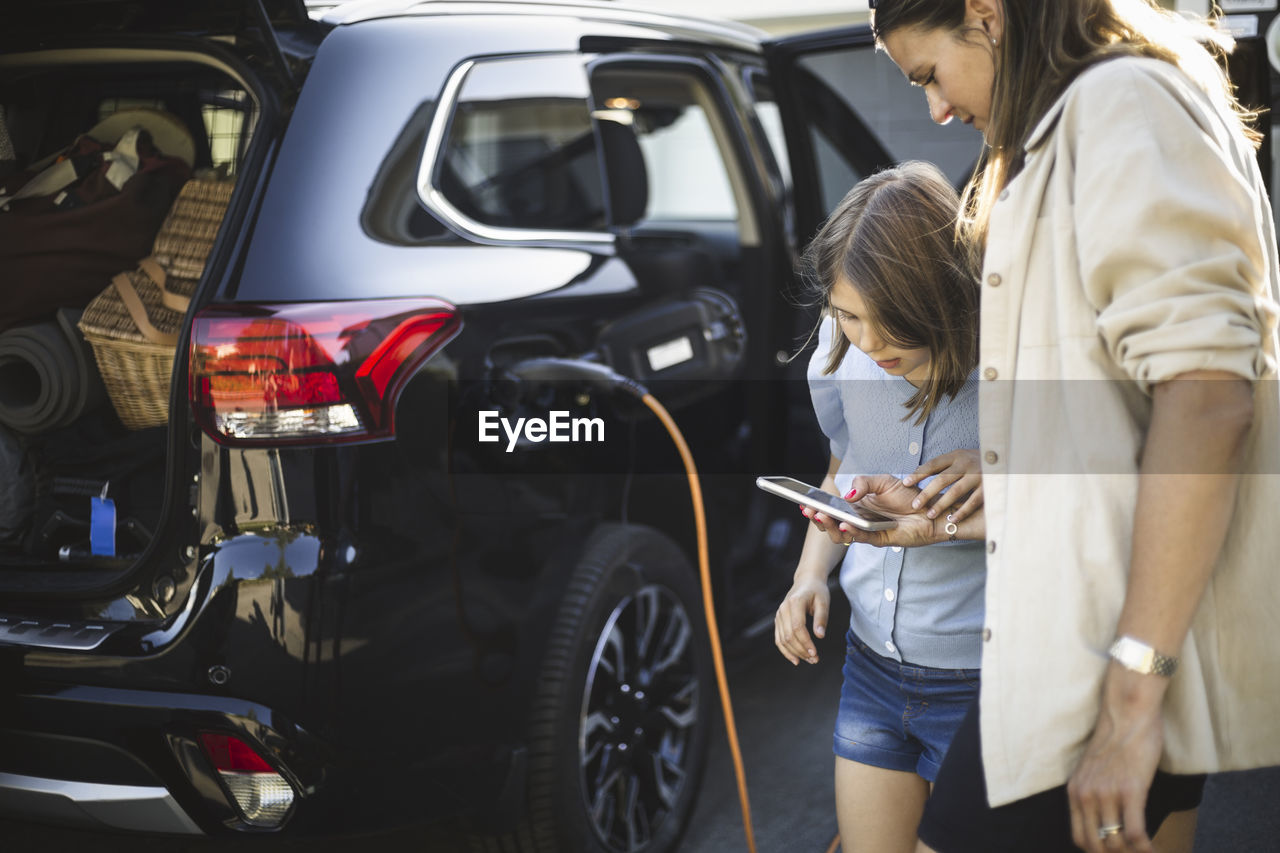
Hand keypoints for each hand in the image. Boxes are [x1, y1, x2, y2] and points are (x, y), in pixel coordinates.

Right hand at [774, 575, 829, 664]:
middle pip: (789, 636)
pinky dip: (785, 651)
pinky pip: (778, 639)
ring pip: (783, 639)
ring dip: (795, 653)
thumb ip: (822, 618)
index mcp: (795, 603)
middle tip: (815, 659)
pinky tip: (795, 659)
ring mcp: (779, 615)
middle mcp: (783, 609)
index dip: (805, 642)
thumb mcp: (824, 601)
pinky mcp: (778, 620)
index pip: (797, 627)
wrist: (806, 581)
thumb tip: (820, 636)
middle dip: (801, 650)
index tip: (815, 653)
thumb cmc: (817, 591)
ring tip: (809, 660)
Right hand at [803, 474, 939, 548]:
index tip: (804, 503)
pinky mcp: (878, 540)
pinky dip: (851, 532)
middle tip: (810, 511)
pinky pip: (860, 538)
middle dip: (818, 518)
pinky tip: (846, 524)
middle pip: (831, 524)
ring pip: (841, 534)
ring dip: (830, 527)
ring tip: (825, 516)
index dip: (816, 507)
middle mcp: (858, 519)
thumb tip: (846, 495)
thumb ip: (863, 483)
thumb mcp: (883, 481)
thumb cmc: (908, 494)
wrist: (931, 509)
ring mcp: (866, 531)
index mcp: (855, 505)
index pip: (831, 508)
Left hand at [902, 449, 983, 521]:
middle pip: (942, 479)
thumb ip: (941, 466)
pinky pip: (972, 502)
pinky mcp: (988, 488)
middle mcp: (966, 464)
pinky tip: (951, 519)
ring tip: (929, 514)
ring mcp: (978, 476)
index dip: (918, 474)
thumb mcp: (959, 458)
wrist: (1005, 462)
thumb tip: (915, 474)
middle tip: (914, 505)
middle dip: (926, 493)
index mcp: (956, 456)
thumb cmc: (975, 463)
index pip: (933, 465)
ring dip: (941, 504)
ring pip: (955, 492)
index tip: (904, 484)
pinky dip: (961, 512)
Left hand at [1067, 669, 1166, 852]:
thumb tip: (1106, 819)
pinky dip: (1146, 848)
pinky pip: (1136, 833)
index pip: (1079, 837)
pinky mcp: (1131, 791)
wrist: (1127, 713)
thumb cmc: (1116, 740)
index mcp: (1075, 792)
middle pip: (1096, 846)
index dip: (1096, 852)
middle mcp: (1086, 795)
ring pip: (1117, 843)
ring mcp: (1107, 794)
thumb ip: (1094, 793)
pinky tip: (1154, 851)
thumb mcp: (1093, 770)